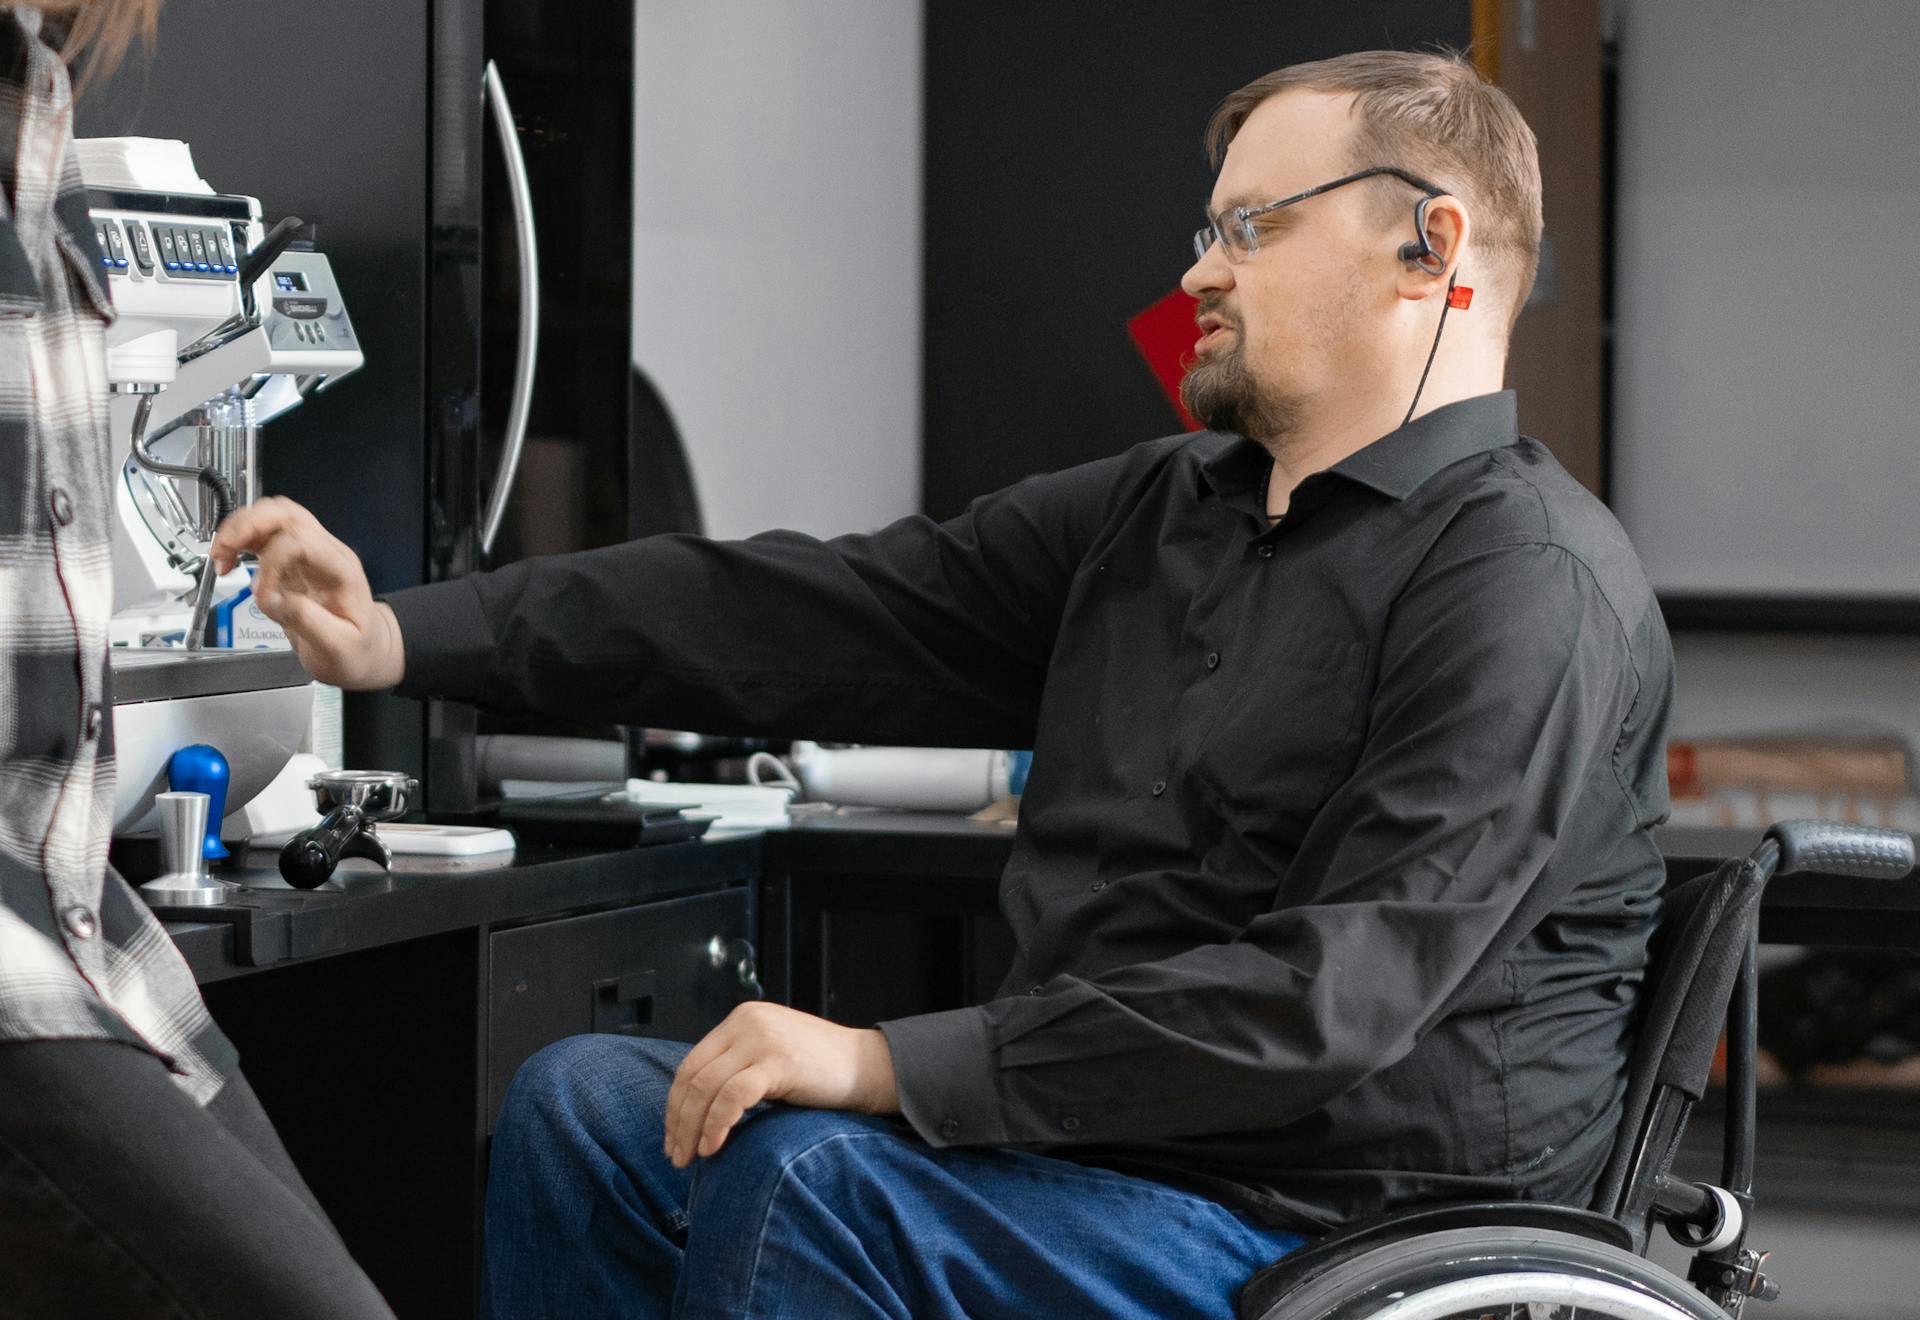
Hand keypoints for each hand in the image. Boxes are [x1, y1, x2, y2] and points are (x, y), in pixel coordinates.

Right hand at [209, 497, 404, 690]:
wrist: (366, 649)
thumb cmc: (356, 649)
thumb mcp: (337, 647)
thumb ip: (305, 620)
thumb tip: (270, 598)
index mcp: (341, 571)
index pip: (303, 541)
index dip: (272, 562)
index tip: (260, 595)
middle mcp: (326, 552)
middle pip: (285, 514)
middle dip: (247, 526)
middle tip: (223, 552)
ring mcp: (309, 552)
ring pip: (272, 516)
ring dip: (239, 528)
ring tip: (220, 556)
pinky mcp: (292, 559)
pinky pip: (264, 533)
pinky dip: (240, 539)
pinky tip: (228, 559)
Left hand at [664, 1002, 897, 1167]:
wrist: (871, 1067)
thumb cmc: (823, 1072)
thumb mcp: (772, 1057)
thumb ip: (739, 1066)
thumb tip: (696, 1108)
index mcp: (742, 1019)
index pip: (692, 1063)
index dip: (676, 1104)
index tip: (673, 1136)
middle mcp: (747, 1022)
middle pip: (693, 1075)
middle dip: (678, 1119)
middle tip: (675, 1155)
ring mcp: (762, 1039)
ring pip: (706, 1087)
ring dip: (691, 1127)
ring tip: (691, 1158)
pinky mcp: (778, 1061)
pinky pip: (732, 1096)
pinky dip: (716, 1124)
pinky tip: (713, 1147)